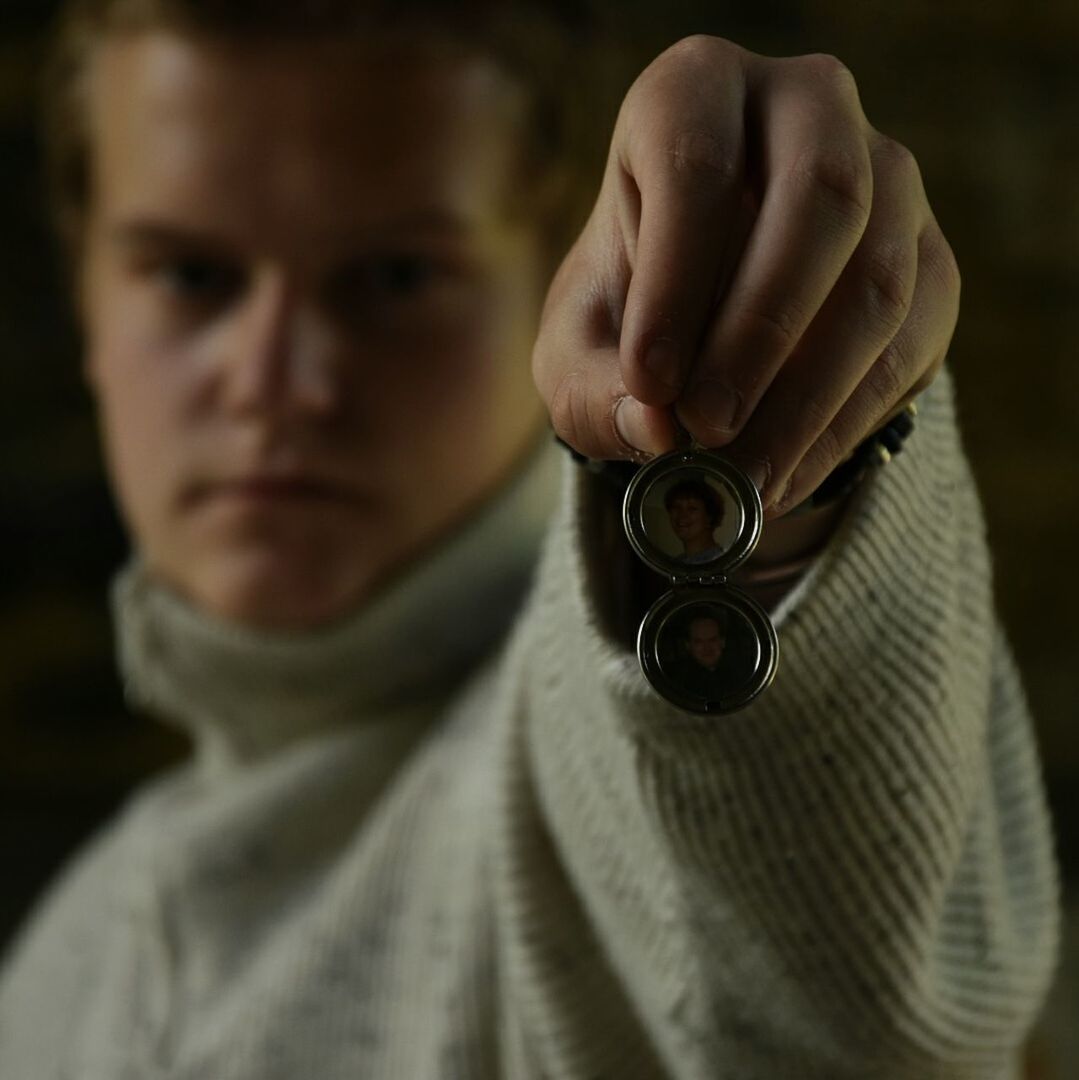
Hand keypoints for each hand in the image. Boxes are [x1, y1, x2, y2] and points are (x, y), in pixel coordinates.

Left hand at [533, 36, 958, 518]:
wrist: (700, 321)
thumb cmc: (626, 317)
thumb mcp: (577, 353)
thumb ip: (595, 388)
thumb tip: (654, 429)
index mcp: (694, 95)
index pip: (698, 164)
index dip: (676, 282)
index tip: (649, 384)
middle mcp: (806, 109)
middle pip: (822, 198)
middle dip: (759, 334)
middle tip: (704, 431)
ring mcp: (887, 178)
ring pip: (878, 281)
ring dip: (807, 399)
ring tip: (740, 482)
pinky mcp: (929, 260)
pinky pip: (910, 344)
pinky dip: (844, 426)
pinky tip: (783, 478)